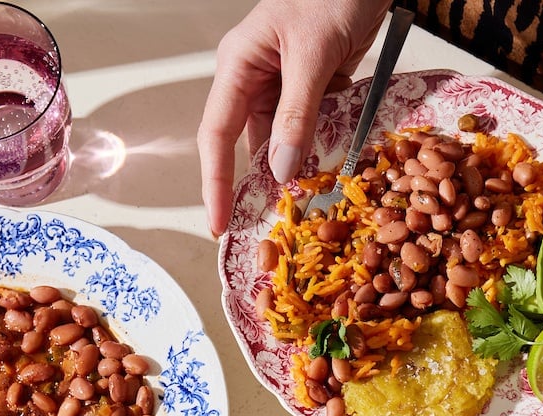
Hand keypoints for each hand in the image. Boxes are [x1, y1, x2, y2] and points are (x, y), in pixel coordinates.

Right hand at [198, 0, 392, 236]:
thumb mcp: (313, 55)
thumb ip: (297, 114)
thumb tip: (281, 172)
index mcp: (239, 67)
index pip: (217, 136)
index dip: (215, 183)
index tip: (218, 223)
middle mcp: (255, 80)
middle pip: (247, 147)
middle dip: (254, 189)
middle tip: (260, 232)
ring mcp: (286, 87)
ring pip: (282, 143)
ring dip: (292, 175)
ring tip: (297, 214)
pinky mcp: (315, 90)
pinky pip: (311, 132)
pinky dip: (320, 155)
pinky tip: (327, 180)